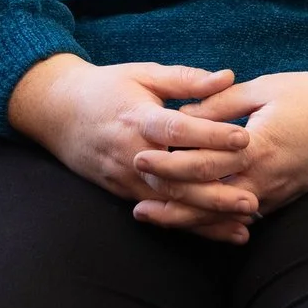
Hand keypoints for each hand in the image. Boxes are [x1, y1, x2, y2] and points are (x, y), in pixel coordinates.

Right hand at [7, 54, 256, 242]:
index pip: (177, 129)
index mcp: (138, 118)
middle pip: (175, 177)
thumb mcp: (144, 74)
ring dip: (206, 217)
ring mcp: (125, 178)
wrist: (56, 112)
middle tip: (251, 200)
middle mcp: (131, 153)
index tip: (244, 139)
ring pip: (169, 202)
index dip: (210, 135)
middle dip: (214, 192)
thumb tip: (228, 76)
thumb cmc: (107, 87)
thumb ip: (186, 78)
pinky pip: (160, 212)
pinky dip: (190, 224)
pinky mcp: (123, 193)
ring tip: (242, 225)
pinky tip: (219, 233)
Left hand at [134, 67, 307, 222]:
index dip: (168, 163)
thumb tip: (182, 114)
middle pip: (206, 198)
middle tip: (136, 202)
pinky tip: (194, 221)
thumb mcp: (263, 88)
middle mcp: (264, 176)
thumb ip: (220, 103)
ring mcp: (275, 192)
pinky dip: (215, 221)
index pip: (202, 161)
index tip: (139, 159)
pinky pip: (243, 215)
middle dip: (169, 201)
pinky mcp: (284, 198)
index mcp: (256, 145)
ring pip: (222, 215)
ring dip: (187, 219)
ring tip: (155, 218)